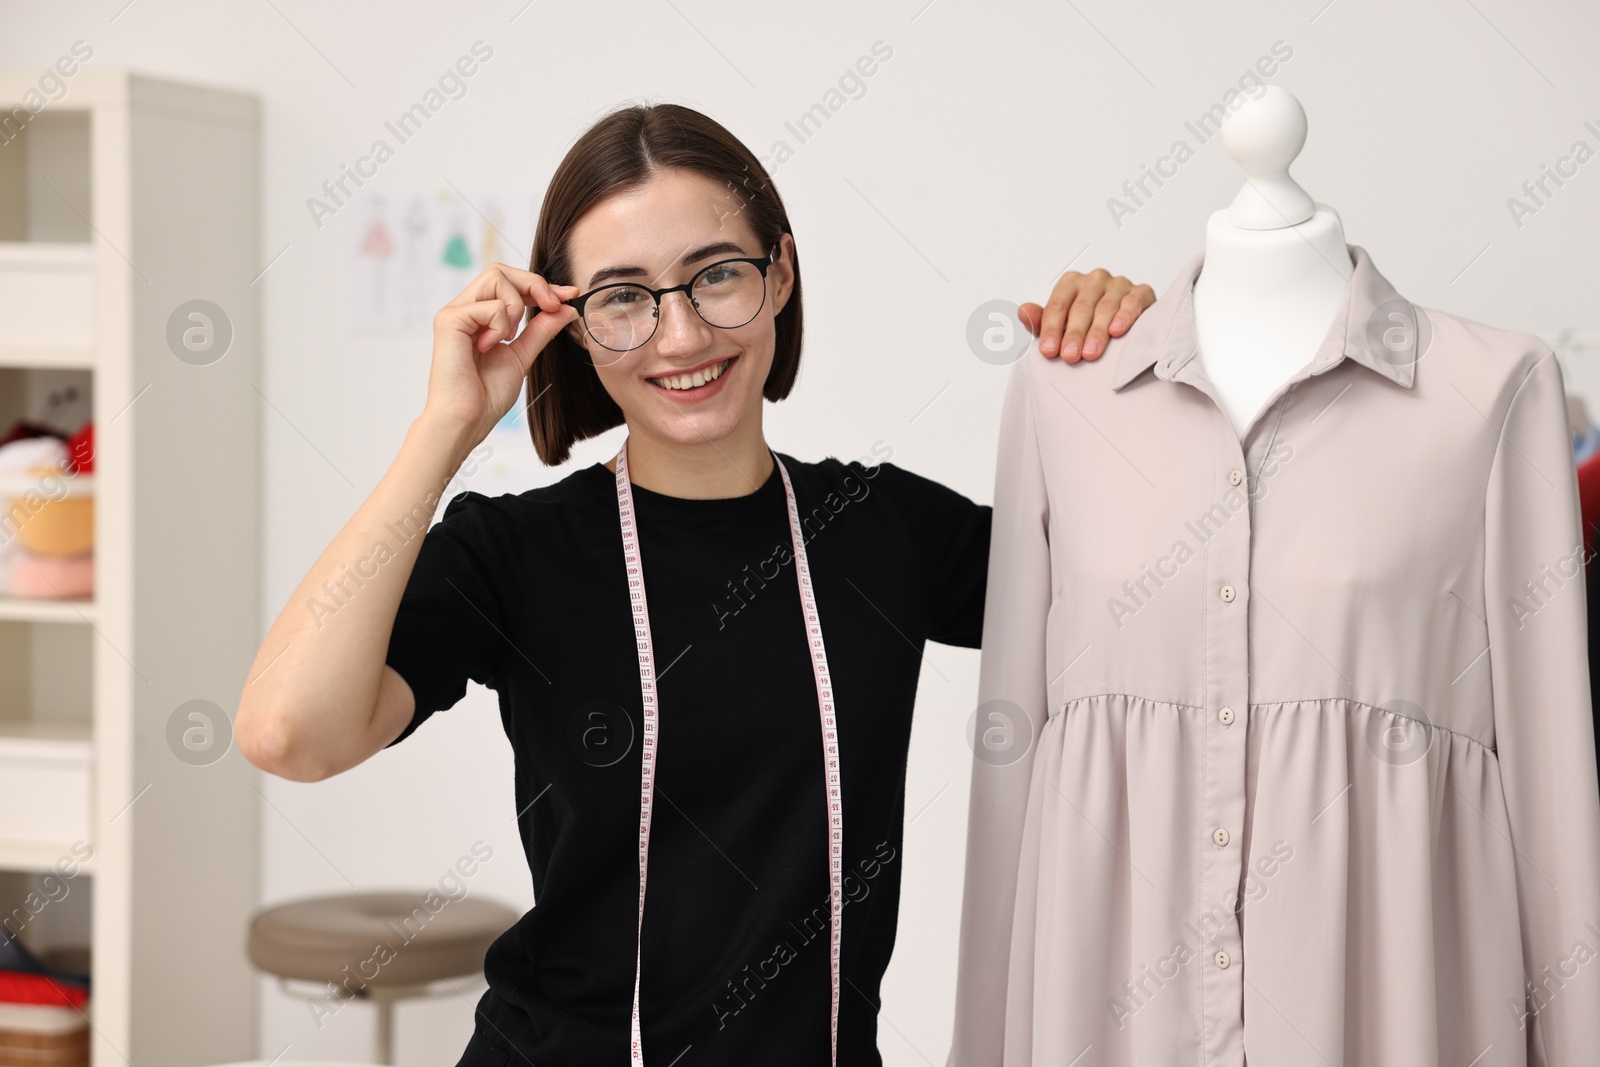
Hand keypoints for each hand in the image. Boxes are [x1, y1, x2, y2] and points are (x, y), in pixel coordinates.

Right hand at [422, 264, 579, 447]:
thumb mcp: (522, 356)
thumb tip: (567, 308)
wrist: (466, 420)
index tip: (569, 294)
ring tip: (508, 338)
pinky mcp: (449, 320)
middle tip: (554, 305)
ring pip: (496, 278)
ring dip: (516, 306)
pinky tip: (489, 348)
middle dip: (535, 284)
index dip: (541, 285)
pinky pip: (490, 306)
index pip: (510, 283)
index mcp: (479, 316)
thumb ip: (541, 331)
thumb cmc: (486, 395)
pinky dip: (501, 326)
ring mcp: (455, 312)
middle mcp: (464, 309)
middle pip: (501, 270)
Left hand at [1020, 268, 1154, 361]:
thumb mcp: (1060, 327)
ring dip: (1097, 331)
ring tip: (1090, 354)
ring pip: (1106, 306)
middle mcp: (1095, 279)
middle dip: (1074, 334)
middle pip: (1081, 307)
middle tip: (1070, 357)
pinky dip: (1125, 316)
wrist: (1124, 328)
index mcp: (1071, 283)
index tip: (1048, 352)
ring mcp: (1119, 284)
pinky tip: (1117, 331)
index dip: (1051, 329)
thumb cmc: (1085, 327)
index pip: (1058, 305)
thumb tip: (1023, 311)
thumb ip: (1041, 321)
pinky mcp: (1142, 292)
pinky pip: (1133, 302)